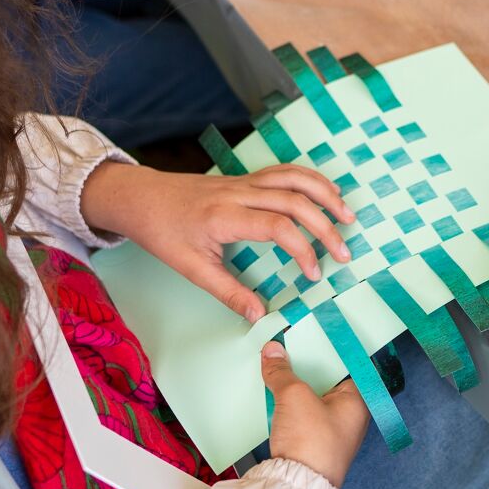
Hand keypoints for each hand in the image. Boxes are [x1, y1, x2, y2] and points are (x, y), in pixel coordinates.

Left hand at [81, 162, 356, 322]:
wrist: (141, 197)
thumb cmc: (163, 232)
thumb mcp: (191, 269)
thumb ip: (229, 292)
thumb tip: (260, 316)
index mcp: (226, 217)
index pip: (278, 227)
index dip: (303, 250)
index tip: (314, 274)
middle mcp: (240, 193)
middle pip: (295, 200)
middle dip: (325, 226)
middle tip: (344, 252)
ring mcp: (244, 181)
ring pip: (294, 178)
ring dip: (325, 194)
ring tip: (348, 216)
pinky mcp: (246, 178)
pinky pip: (285, 172)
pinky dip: (311, 180)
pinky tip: (326, 194)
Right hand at [261, 341, 370, 486]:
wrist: (297, 486)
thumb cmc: (311, 442)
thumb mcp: (294, 397)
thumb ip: (282, 371)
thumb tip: (273, 350)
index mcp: (358, 399)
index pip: (349, 361)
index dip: (331, 344)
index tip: (315, 327)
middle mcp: (350, 413)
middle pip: (330, 377)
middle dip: (309, 361)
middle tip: (291, 340)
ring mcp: (332, 427)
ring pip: (315, 394)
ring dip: (298, 380)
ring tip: (280, 358)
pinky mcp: (313, 439)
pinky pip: (304, 410)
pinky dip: (291, 399)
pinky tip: (275, 387)